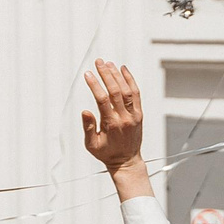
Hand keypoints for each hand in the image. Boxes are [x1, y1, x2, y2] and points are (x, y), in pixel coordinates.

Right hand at [80, 60, 149, 195]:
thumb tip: (85, 111)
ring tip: (108, 63)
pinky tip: (123, 69)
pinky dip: (130, 80)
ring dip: (117, 75)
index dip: (95, 85)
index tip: (87, 74)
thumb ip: (87, 128)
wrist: (127, 161)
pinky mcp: (139, 113)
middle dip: (106, 74)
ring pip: (127, 90)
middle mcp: (124, 118)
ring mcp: (134, 115)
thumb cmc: (106, 154)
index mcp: (112, 124)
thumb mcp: (91, 145)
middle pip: (116, 91)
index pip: (102, 100)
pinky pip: (135, 93)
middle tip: (98, 62)